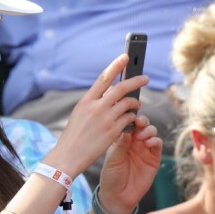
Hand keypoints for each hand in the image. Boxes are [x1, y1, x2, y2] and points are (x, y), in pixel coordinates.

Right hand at [43, 54, 148, 178]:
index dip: (116, 66)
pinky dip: (133, 116)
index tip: (126, 57)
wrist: (69, 156)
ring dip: (135, 102)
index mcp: (86, 100)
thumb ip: (94, 101)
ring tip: (137, 103)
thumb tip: (111, 92)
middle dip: (136, 81)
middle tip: (145, 78)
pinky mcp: (113, 132)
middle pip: (121, 88)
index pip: (104, 77)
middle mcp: (96, 107)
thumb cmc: (75, 134)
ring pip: (128, 104)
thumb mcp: (80, 112)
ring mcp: (106, 119)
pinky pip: (129, 119)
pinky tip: (132, 118)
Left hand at [97, 115, 162, 213]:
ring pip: (151, 131)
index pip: (128, 121)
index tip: (129, 114)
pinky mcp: (154, 158)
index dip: (130, 116)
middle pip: (142, 123)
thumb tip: (128, 127)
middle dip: (141, 120)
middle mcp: (134, 140)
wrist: (117, 196)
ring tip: (141, 136)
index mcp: (122, 137)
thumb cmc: (111, 175)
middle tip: (138, 123)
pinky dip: (155, 140)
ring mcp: (144, 148)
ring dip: (148, 130)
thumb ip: (121, 143)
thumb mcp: (112, 157)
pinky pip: (158, 145)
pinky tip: (148, 143)